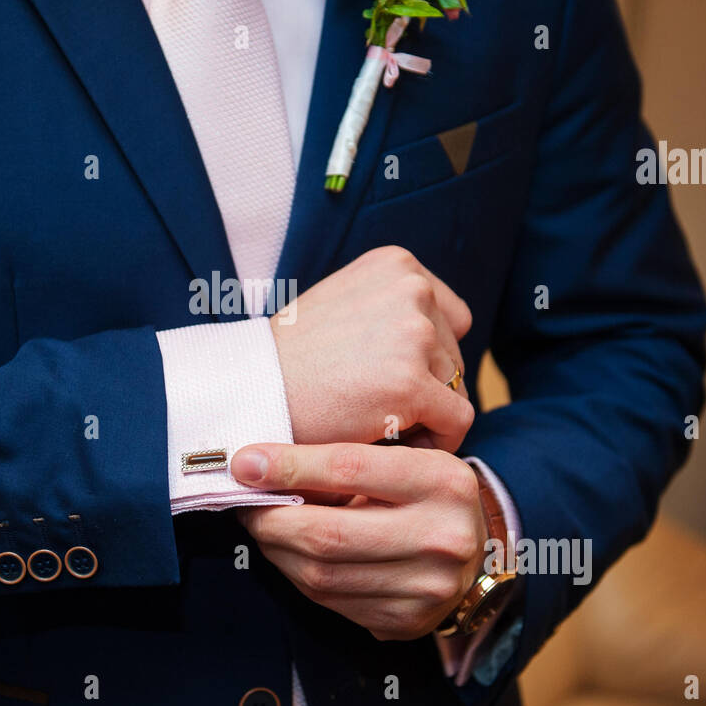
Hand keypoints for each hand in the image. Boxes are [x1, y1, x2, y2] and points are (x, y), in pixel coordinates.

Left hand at [232, 441, 483, 640]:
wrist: (477, 552)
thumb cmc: (426, 493)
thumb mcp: (406, 458)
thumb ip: (347, 457)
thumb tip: (263, 464)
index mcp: (443, 481)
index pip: (349, 467)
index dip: (289, 465)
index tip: (246, 463)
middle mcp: (443, 538)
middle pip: (328, 534)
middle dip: (271, 518)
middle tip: (246, 503)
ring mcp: (427, 588)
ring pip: (321, 574)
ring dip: (276, 550)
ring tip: (263, 526)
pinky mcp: (406, 621)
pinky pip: (330, 602)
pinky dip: (297, 575)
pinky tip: (290, 554)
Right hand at [270, 245, 473, 451]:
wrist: (248, 390)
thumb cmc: (289, 359)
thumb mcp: (343, 303)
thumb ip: (389, 308)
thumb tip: (437, 336)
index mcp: (396, 264)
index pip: (449, 317)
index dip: (426, 356)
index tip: (391, 376)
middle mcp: (412, 288)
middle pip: (454, 353)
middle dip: (425, 385)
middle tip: (375, 404)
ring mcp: (414, 334)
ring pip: (455, 387)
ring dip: (425, 412)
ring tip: (375, 419)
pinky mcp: (411, 384)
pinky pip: (456, 420)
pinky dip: (435, 440)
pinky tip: (394, 442)